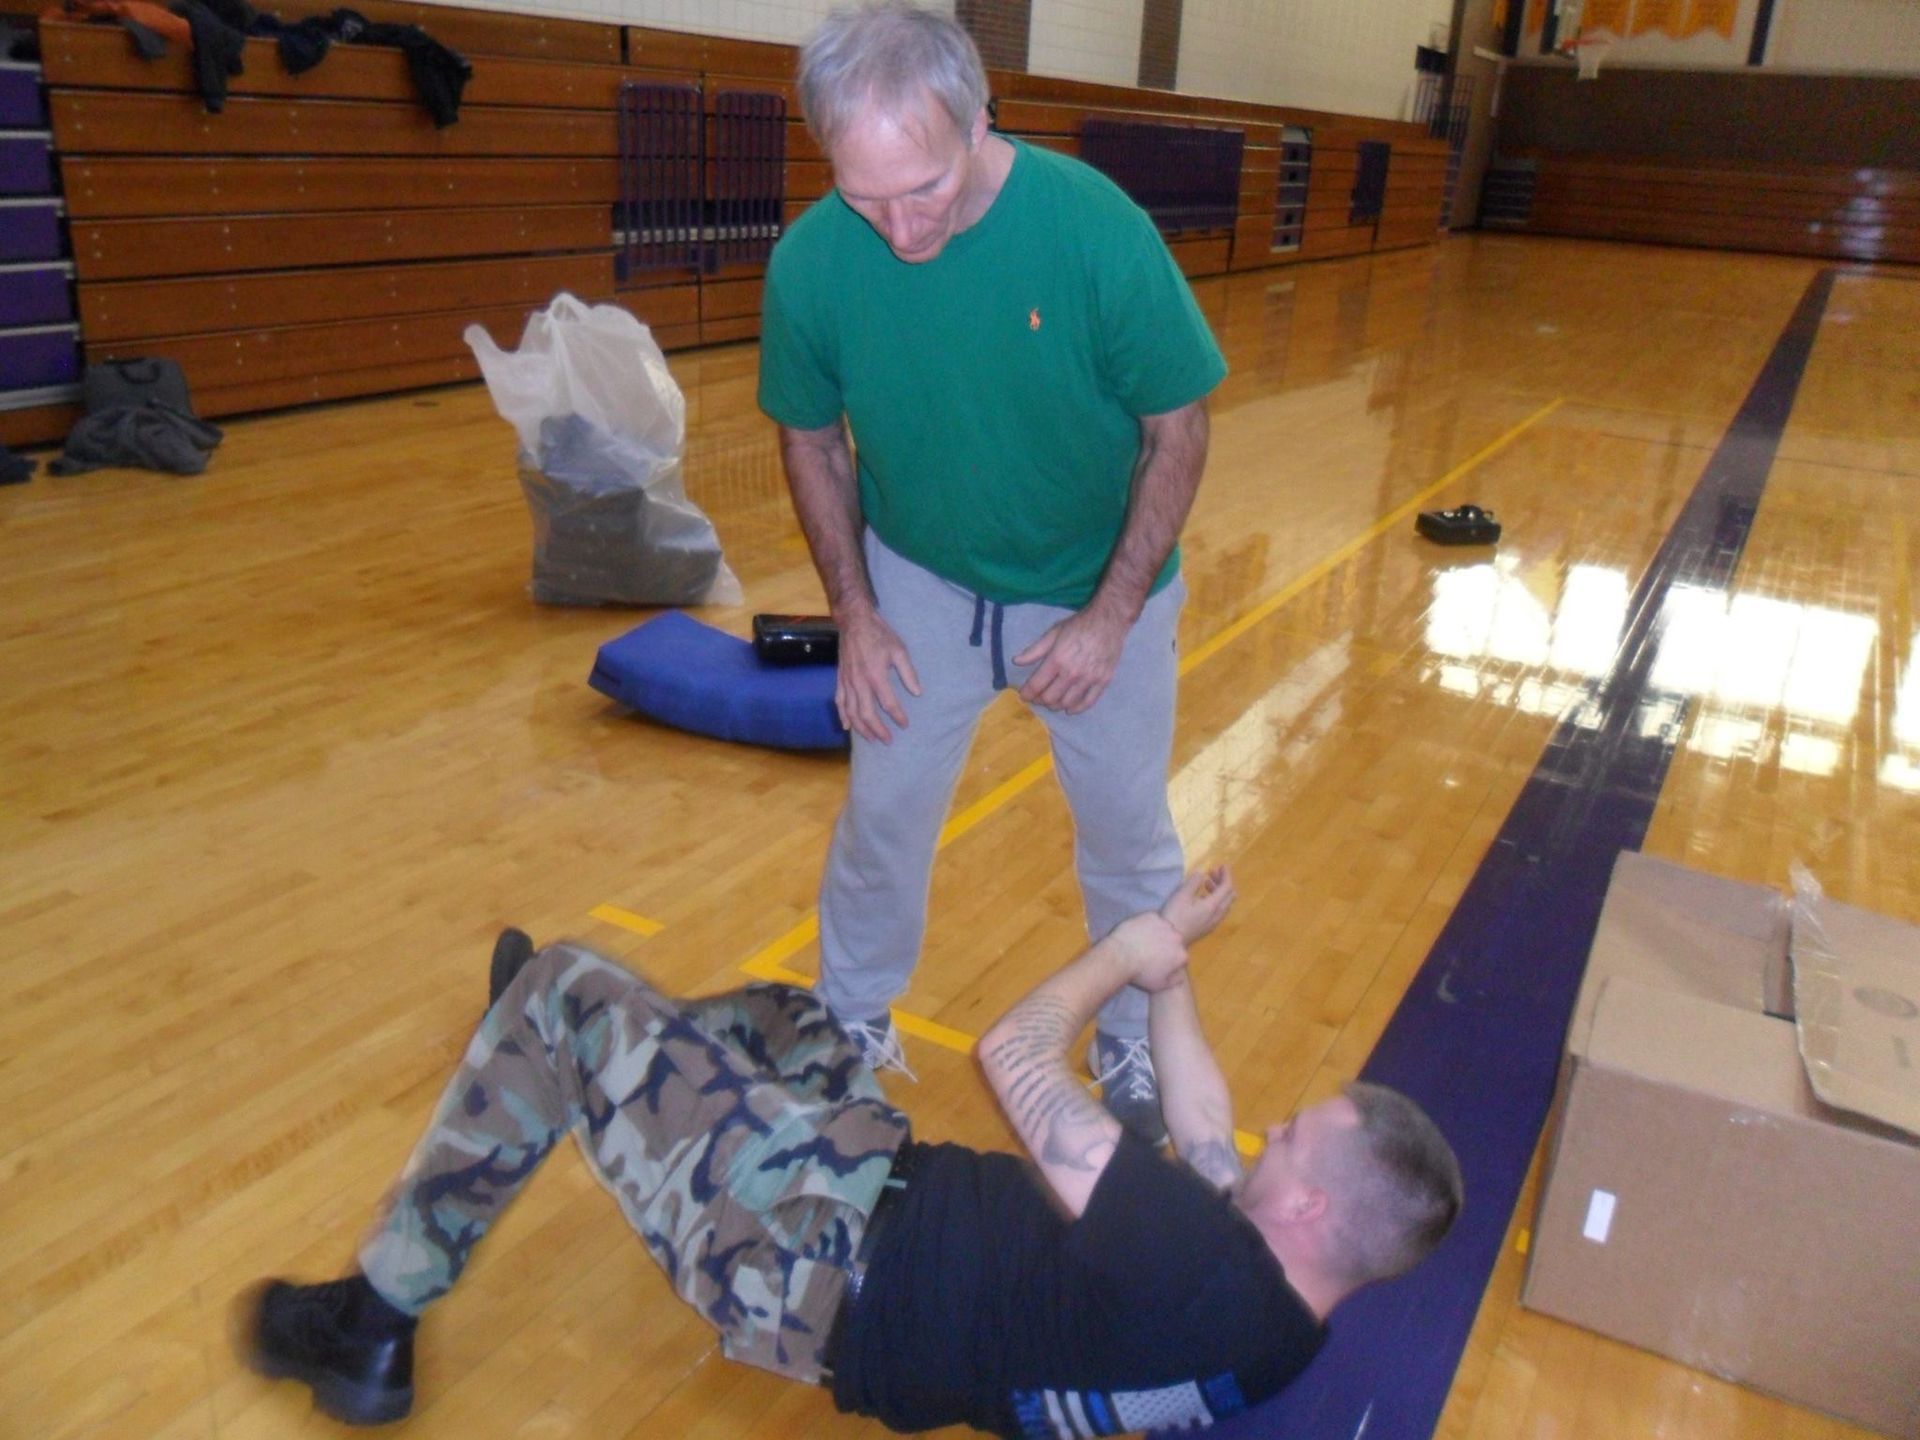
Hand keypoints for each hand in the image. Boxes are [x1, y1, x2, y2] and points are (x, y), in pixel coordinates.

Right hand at [835, 607, 920, 742]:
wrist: (855, 622)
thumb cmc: (879, 635)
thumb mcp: (899, 650)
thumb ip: (908, 673)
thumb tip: (918, 693)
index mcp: (876, 675)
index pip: (888, 703)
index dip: (897, 716)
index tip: (905, 725)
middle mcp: (859, 682)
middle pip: (867, 714)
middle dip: (878, 730)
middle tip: (888, 740)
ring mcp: (847, 682)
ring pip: (852, 712)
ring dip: (861, 728)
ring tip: (872, 738)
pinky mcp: (840, 679)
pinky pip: (839, 701)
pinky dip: (843, 715)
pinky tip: (847, 726)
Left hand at [1013, 604, 1129, 713]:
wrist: (1108, 620)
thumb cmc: (1079, 625)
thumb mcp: (1053, 633)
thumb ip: (1034, 650)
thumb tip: (1016, 661)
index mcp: (1057, 659)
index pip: (1036, 685)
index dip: (1027, 693)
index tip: (1024, 695)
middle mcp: (1072, 673)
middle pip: (1050, 698)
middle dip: (1040, 700)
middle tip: (1038, 697)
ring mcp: (1089, 678)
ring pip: (1067, 703)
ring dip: (1056, 705)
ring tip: (1053, 701)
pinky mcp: (1103, 681)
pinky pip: (1088, 702)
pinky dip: (1076, 709)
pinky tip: (1070, 708)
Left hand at [1107, 913, 1188, 991]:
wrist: (1120, 957)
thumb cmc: (1139, 974)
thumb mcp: (1159, 985)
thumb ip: (1174, 980)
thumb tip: (1180, 974)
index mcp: (1181, 955)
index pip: (1179, 956)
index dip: (1168, 959)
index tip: (1156, 961)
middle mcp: (1177, 938)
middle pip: (1174, 940)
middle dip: (1165, 944)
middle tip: (1149, 950)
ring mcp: (1165, 925)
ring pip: (1164, 928)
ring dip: (1157, 932)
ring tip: (1142, 940)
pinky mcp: (1152, 916)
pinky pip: (1152, 919)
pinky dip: (1146, 923)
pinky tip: (1137, 932)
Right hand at [1160, 865, 1234, 944]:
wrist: (1169, 940)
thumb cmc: (1174, 915)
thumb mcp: (1181, 895)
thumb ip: (1193, 882)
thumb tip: (1201, 873)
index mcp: (1213, 905)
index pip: (1227, 887)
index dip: (1226, 874)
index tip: (1221, 865)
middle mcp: (1217, 914)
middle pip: (1229, 896)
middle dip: (1224, 882)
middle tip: (1212, 873)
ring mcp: (1213, 923)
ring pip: (1225, 904)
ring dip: (1219, 891)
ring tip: (1206, 883)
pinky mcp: (1207, 928)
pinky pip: (1219, 911)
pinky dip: (1216, 900)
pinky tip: (1202, 899)